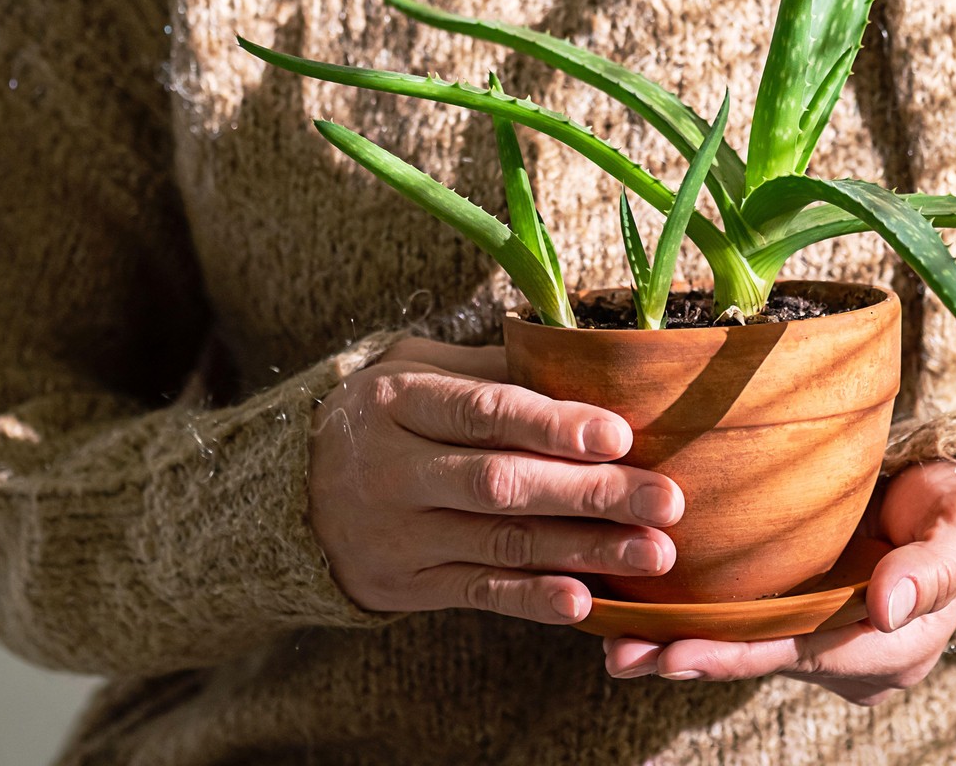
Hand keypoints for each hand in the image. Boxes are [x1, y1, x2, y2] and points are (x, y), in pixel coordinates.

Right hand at [308, 336, 683, 624]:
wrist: (289, 495)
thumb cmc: (382, 416)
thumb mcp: (414, 371)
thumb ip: (490, 367)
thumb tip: (583, 354)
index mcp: (399, 400)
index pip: (483, 412)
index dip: (552, 425)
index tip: (619, 434)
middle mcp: (393, 468)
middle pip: (500, 483)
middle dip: (590, 493)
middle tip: (666, 499)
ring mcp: (398, 533)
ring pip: (501, 543)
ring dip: (584, 549)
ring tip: (654, 551)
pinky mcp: (405, 585)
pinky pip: (478, 593)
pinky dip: (533, 599)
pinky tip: (585, 601)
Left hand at [603, 460, 955, 705]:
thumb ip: (931, 568)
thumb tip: (886, 607)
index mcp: (889, 648)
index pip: (800, 656)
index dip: (737, 655)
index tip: (678, 654)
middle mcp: (849, 654)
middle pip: (759, 658)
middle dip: (687, 658)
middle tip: (617, 656)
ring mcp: (824, 635)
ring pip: (743, 643)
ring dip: (679, 643)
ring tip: (610, 642)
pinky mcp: (804, 608)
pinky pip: (745, 617)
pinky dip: (696, 616)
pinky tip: (643, 607)